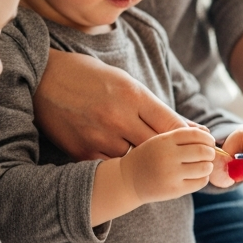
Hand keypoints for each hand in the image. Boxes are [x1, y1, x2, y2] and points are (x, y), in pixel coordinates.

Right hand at [35, 50, 189, 159]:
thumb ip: (156, 108)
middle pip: (160, 146)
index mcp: (134, 97)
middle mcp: (119, 118)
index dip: (191, 137)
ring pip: (137, 160)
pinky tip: (123, 159)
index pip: (174, 125)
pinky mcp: (82, 150)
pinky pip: (112, 166)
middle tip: (182, 157)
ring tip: (148, 157)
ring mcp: (99, 136)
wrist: (42, 77)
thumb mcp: (127, 84)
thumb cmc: (91, 77)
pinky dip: (120, 164)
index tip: (200, 143)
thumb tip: (190, 129)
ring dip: (144, 160)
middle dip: (174, 152)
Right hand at [118, 126, 215, 203]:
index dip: (207, 138)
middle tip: (208, 155)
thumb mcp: (159, 141)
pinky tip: (195, 176)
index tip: (209, 142)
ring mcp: (170, 174)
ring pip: (205, 167)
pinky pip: (200, 182)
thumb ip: (181, 136)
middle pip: (203, 151)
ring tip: (202, 166)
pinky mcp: (174, 190)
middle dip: (210, 152)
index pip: (196, 135)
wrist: (127, 180)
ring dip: (208, 166)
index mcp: (164, 141)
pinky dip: (203, 178)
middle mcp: (167, 156)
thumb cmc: (149, 158)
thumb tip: (208, 132)